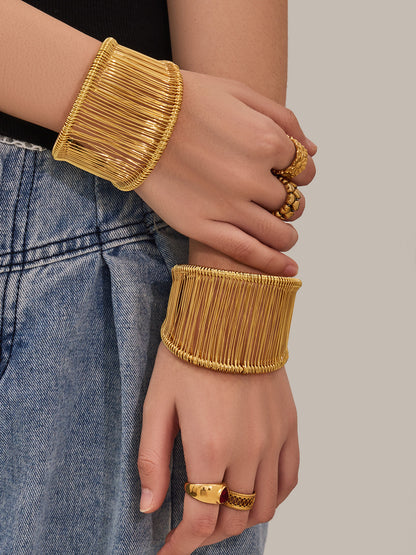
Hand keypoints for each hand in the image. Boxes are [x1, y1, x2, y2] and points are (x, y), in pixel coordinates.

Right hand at [136, 70, 315, 275]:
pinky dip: (271, 263)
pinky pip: (247, 252)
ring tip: (280, 234)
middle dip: (287, 203)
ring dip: (285, 235)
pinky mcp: (203, 226)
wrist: (134, 116)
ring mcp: (228, 206)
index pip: (303, 171)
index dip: (297, 175)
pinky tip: (287, 269)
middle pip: (291, 203)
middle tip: (273, 202)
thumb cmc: (185, 98)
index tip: (285, 176)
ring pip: (277, 232)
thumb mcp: (240, 92)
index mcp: (267, 141)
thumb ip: (284, 120)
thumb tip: (311, 151)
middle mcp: (253, 177)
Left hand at [138, 344, 299, 553]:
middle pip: (234, 518)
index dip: (182, 545)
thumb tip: (148, 506)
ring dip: (240, 519)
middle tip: (190, 527)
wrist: (229, 316)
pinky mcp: (289, 425)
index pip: (202, 520)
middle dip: (209, 533)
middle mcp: (249, 450)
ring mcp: (274, 439)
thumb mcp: (157, 404)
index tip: (169, 551)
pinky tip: (256, 491)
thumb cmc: (188, 355)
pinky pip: (291, 478)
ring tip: (221, 510)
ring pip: (266, 506)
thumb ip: (152, 459)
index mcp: (210, 447)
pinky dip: (274, 497)